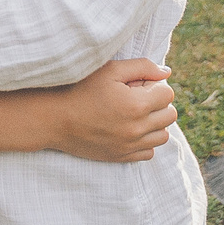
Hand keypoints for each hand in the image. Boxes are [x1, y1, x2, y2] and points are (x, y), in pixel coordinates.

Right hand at [45, 58, 176, 162]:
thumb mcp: (110, 70)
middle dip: (158, 103)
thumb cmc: (80, 89)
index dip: (154, 85)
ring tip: (135, 114)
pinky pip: (149, 152)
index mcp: (136, 104)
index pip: (168, 94)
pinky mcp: (121, 157)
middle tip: (137, 97)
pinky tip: (130, 129)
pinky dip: (145, 141)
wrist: (54, 119)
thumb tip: (167, 72)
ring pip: (163, 136)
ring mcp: (130, 145)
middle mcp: (137, 128)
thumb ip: (142, 67)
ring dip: (155, 123)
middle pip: (169, 115)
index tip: (137, 84)